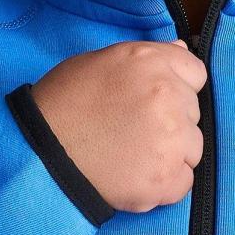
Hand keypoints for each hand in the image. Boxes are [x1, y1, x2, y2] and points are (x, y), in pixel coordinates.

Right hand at [29, 39, 207, 212]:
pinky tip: (135, 176)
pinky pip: (184, 182)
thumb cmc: (62, 105)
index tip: (153, 101)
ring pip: (193, 148)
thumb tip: (183, 49)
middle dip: (171, 121)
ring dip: (170, 153)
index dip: (176, 87)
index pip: (195, 72)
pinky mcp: (166, 178)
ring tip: (132, 155)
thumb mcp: (99, 62)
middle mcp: (168, 97)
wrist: (38, 155)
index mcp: (151, 63)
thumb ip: (147, 57)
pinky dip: (165, 184)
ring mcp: (171, 139)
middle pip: (193, 112)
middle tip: (132, 130)